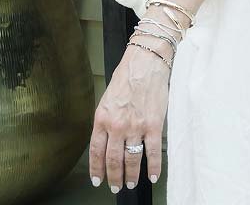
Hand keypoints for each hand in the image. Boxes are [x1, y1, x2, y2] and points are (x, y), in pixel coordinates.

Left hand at [89, 25, 172, 191]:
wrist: (145, 62)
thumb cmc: (127, 76)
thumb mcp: (108, 98)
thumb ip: (106, 120)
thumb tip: (106, 140)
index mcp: (103, 117)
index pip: (96, 151)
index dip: (97, 169)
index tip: (98, 179)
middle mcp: (117, 125)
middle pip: (113, 160)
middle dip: (114, 177)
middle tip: (116, 186)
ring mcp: (135, 127)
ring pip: (131, 160)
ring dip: (131, 176)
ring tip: (131, 183)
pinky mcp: (153, 125)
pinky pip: (152, 153)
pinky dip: (153, 167)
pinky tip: (152, 175)